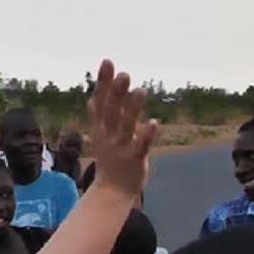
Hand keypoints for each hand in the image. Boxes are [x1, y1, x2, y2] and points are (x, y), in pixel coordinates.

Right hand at [85, 60, 157, 199]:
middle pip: (112, 111)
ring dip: (132, 108)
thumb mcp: (101, 133)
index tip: (107, 62)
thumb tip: (98, 89)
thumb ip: (102, 112)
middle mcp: (109, 135)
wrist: (111, 192)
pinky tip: (155, 123)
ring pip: (126, 125)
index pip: (100, 100)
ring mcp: (121, 147)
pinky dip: (147, 135)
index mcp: (101, 126)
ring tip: (141, 90)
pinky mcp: (134, 160)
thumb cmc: (110, 157)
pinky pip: (141, 147)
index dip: (103, 82)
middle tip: (124, 74)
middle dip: (117, 92)